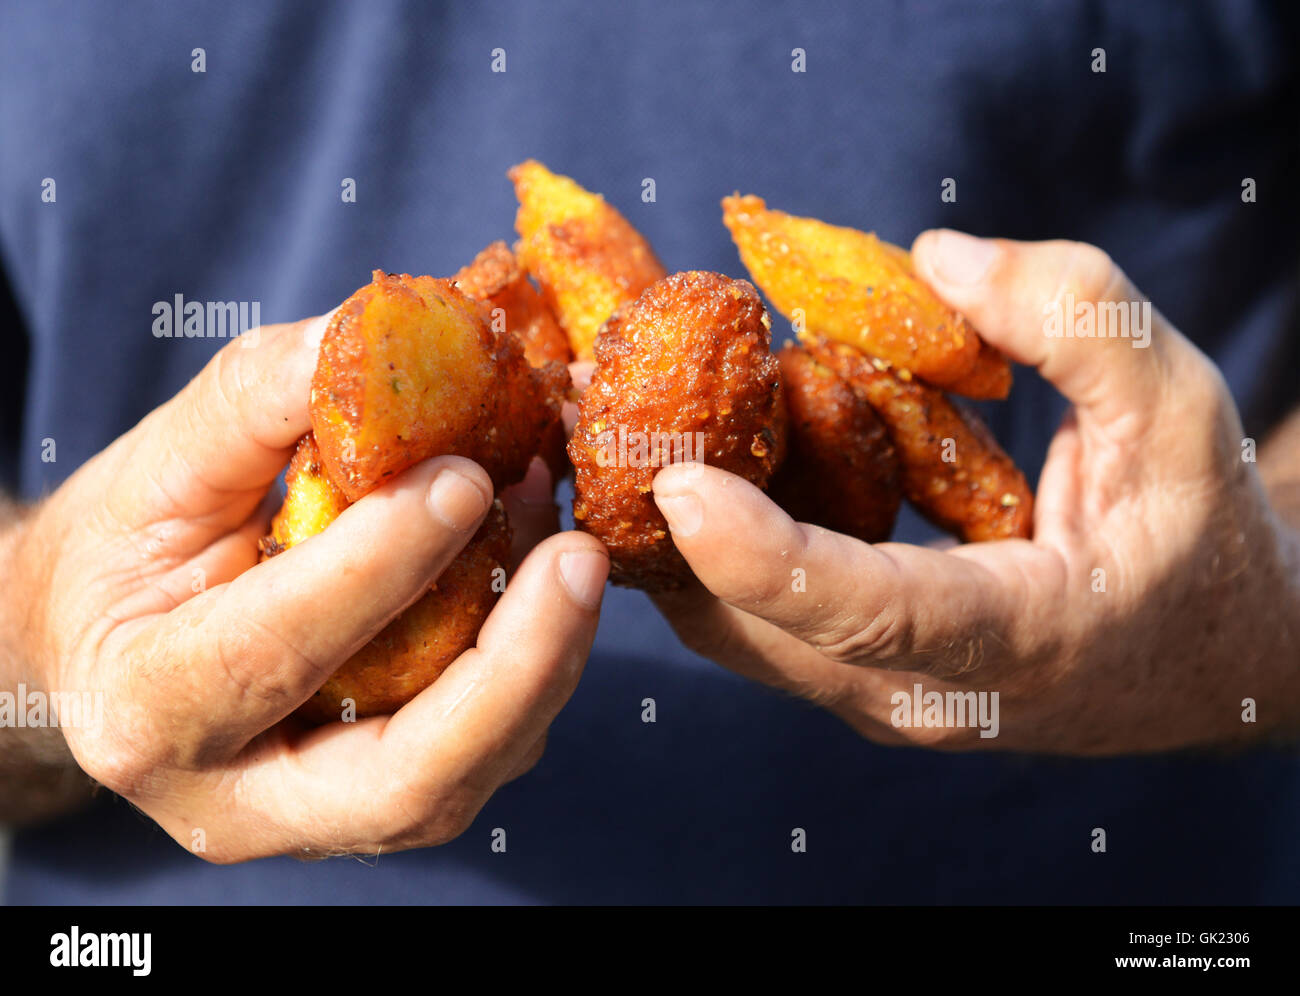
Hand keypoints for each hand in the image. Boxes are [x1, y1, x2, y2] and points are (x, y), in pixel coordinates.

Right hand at [4, 316, 607, 856]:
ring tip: (569, 543)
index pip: (271, 655)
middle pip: (405, 783)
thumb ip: (254, 405)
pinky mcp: (387, 796)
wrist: (109, 643)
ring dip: (543, 660)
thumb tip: (368, 332)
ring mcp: (324, 815)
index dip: (375, 569)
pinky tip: (543, 568)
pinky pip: (483, 750)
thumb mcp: (159, 465)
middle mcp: (242, 800)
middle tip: (578, 560)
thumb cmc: (125, 549)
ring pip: (466, 776)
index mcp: (148, 711)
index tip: (463, 478)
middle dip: (511, 672)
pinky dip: (533, 662)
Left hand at [650, 232, 1299, 753]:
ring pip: (732, 631)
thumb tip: (932, 261)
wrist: (1207, 654)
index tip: (679, 483)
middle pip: (756, 628)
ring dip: (667, 530)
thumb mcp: (1177, 403)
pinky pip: (748, 619)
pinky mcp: (849, 675)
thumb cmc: (1193, 531)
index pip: (872, 615)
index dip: (767, 558)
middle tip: (602, 399)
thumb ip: (1073, 317)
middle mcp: (921, 694)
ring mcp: (875, 696)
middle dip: (667, 523)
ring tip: (623, 408)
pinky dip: (706, 538)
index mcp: (1015, 640)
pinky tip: (692, 444)